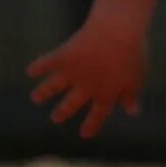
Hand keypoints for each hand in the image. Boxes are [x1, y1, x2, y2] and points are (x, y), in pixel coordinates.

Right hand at [26, 13, 147, 138]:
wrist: (115, 32)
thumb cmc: (131, 54)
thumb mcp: (136, 78)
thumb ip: (131, 96)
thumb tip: (132, 112)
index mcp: (105, 94)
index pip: (98, 115)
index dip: (91, 125)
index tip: (84, 134)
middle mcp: (85, 88)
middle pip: (71, 104)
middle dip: (62, 112)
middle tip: (55, 118)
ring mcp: (72, 73)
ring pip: (53, 87)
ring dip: (43, 93)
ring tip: (35, 98)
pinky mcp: (63, 57)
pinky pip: (47, 63)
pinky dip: (38, 67)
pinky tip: (30, 71)